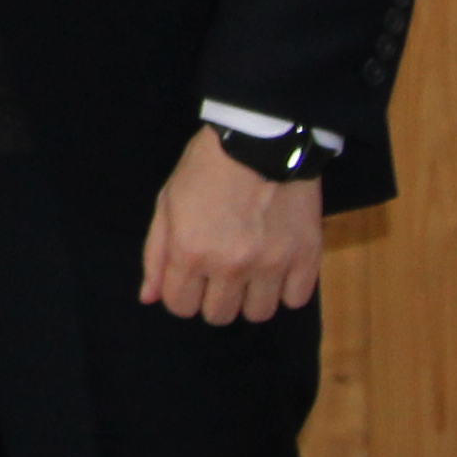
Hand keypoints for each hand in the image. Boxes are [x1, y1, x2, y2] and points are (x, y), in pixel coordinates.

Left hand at [141, 127, 322, 324]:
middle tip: (222, 272)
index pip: (180, 306)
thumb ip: (156, 254)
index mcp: (190, 252)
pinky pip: (295, 300)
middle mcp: (230, 266)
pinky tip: (278, 267)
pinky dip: (286, 289)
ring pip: (258, 314)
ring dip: (251, 298)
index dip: (181, 294)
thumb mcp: (167, 203)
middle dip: (214, 298)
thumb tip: (150, 298)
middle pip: (218, 316)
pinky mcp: (306, 257)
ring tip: (252, 271)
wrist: (260, 140)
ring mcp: (271, 264)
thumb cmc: (205, 168)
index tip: (191, 278)